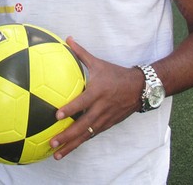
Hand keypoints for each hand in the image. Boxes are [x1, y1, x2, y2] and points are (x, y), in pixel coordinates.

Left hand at [50, 37, 142, 159]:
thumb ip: (81, 53)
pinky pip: (92, 136)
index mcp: (97, 92)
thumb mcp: (99, 63)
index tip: (57, 115)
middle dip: (67, 135)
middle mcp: (101, 108)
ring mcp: (105, 119)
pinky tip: (68, 149)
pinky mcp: (107, 125)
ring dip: (72, 145)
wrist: (140, 88)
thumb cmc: (116, 74)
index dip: (70, 109)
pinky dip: (80, 143)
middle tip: (52, 142)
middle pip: (83, 125)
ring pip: (86, 135)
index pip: (82, 103)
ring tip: (57, 154)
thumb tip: (68, 38)